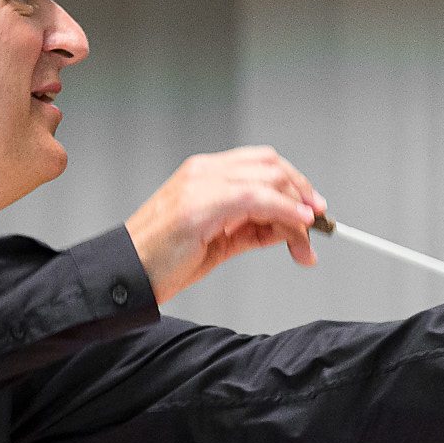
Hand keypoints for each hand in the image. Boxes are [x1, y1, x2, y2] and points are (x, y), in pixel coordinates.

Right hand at [126, 146, 325, 303]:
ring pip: (269, 179)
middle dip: (303, 195)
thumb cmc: (161, 262)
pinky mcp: (200, 205)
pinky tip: (299, 228)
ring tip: (305, 244)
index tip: (314, 211)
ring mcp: (200, 185)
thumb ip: (252, 228)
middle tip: (319, 227)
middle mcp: (203, 172)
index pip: (262, 165)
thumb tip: (289, 227)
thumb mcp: (218, 242)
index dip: (295, 185)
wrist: (124, 277)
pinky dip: (286, 212)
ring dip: (298, 211)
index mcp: (204, 175)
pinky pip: (258, 198)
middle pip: (271, 166)